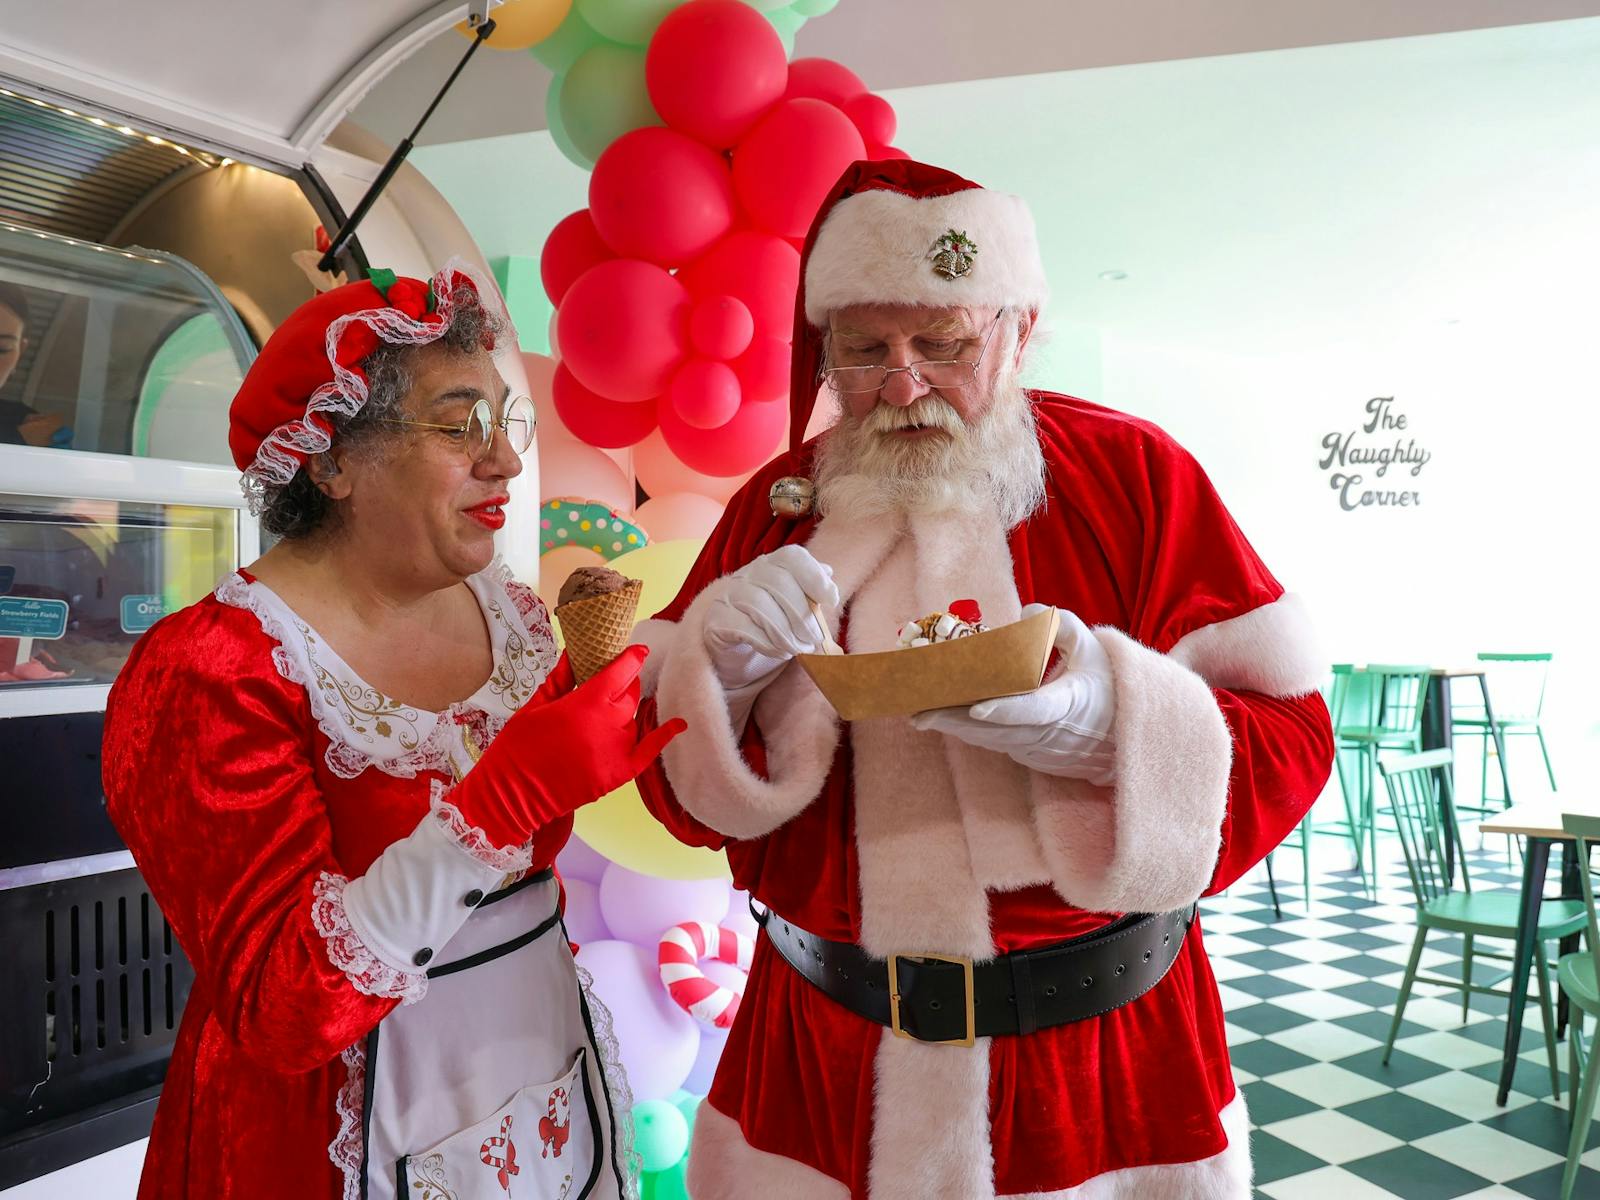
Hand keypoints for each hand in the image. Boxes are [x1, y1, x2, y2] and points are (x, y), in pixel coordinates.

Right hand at [449, 647, 685, 846]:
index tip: (640, 649)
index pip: (620, 672)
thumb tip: (576, 652)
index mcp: (584, 704)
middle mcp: (607, 725)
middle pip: (629, 695)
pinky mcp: (619, 774)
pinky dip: (663, 736)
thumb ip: (561, 678)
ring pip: (633, 720)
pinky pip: (649, 751)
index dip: (632, 657)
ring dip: (624, 713)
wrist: (512, 796)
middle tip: (612, 683)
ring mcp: (616, 751)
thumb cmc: (517, 747)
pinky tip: (679, 724)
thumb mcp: (535, 705)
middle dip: (623, 685)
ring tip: (605, 714)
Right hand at [703, 545, 839, 694]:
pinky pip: (741, 626)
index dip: (814, 577)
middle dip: (802, 614)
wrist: (734, 656)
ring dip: (785, 632)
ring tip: (797, 649)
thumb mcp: (795, 609)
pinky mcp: (715, 621)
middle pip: (779, 582)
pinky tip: (777, 651)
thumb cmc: (771, 628)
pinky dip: (765, 642)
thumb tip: (828, 571)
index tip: (831, 600)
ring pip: (759, 604)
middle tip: (814, 639)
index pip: (792, 557)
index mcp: (771, 565)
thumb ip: (810, 590)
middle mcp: (747, 575)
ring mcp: (728, 596)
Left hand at [910, 605, 1116, 783]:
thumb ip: (1062, 627)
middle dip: (955, 719)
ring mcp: (1037, 750)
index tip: (976, 707)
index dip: (1004, 710)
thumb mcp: (1096, 649)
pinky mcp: (1029, 757)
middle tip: (919, 708)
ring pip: (989, 740)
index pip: (1033, 711)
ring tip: (918, 712)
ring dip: (954, 727)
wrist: (1127, 739)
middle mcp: (1049, 735)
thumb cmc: (1110, 688)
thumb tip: (1026, 614)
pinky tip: (941, 719)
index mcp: (1069, 706)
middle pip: (995, 730)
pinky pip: (994, 744)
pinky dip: (968, 732)